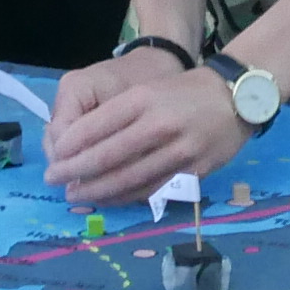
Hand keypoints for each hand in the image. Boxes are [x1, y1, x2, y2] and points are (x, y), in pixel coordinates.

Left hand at [46, 51, 252, 205]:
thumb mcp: (146, 91)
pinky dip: (126, 198)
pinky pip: (152, 191)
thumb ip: (114, 115)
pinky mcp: (193, 173)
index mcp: (143, 99)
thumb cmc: (182, 92)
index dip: (70, 146)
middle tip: (54, 180)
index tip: (55, 157)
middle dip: (75, 172)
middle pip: (107, 156)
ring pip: (128, 179)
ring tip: (76, 193)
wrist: (236, 98)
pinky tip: (109, 199)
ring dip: (97, 190)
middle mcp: (159, 125)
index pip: (96, 126)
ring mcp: (178, 151)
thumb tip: (75, 144)